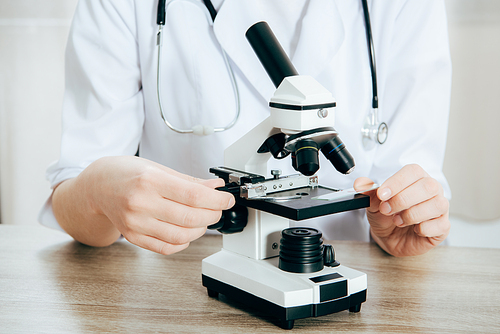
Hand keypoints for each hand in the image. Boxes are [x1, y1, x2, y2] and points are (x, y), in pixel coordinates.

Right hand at [54, 156, 234, 254]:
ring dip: (200, 230)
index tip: (227, 199)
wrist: (98, 185)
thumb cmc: (127, 173)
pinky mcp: (133, 237)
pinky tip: (188, 232)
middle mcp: (140, 203)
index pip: (193, 195)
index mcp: (149, 180)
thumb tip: (215, 187)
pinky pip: (165, 247)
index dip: (217, 200)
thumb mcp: (158, 168)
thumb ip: (188, 180)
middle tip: (218, 209)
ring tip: (204, 220)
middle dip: (213, 215)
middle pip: (190, 217)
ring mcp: (135, 223)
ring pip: (180, 236)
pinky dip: (183, 243)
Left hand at [354, 164, 449, 256]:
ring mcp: (440, 208)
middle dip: (403, 199)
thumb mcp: (373, 203)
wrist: (388, 238)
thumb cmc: (385, 216)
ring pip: (437, 204)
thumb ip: (369, 192)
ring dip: (412, 214)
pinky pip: (440, 224)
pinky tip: (413, 229)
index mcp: (415, 178)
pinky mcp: (443, 226)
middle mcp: (431, 190)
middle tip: (386, 209)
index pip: (413, 172)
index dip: (397, 182)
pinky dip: (423, 228)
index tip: (382, 194)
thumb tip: (360, 183)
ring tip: (398, 220)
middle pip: (428, 186)